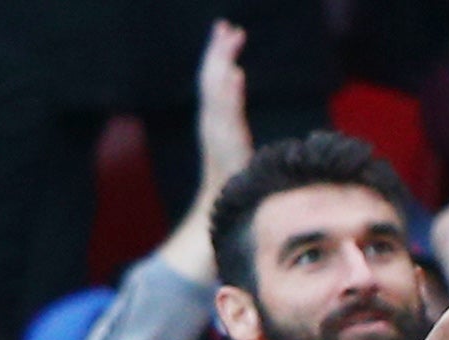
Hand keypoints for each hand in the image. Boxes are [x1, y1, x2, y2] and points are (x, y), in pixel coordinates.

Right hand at [196, 20, 252, 197]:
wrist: (222, 205)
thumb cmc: (233, 178)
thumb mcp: (236, 139)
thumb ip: (233, 110)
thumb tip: (237, 78)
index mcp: (214, 119)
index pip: (214, 80)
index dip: (218, 55)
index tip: (228, 31)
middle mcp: (212, 120)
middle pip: (211, 77)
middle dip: (218, 50)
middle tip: (227, 25)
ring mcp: (217, 130)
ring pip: (216, 88)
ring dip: (223, 62)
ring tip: (232, 38)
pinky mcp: (225, 141)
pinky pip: (226, 112)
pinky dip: (230, 92)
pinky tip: (236, 74)